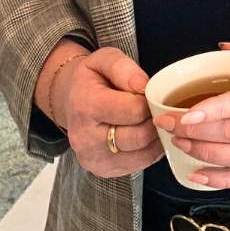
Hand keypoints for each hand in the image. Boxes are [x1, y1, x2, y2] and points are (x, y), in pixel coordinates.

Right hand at [43, 45, 161, 177]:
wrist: (72, 100)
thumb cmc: (93, 78)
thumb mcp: (104, 59)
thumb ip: (124, 67)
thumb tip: (142, 86)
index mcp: (86, 106)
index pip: (133, 111)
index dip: (150, 101)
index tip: (149, 94)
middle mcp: (85, 138)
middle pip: (139, 136)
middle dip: (155, 120)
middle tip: (156, 108)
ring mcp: (93, 159)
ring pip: (142, 154)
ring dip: (156, 137)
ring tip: (153, 120)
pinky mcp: (102, 170)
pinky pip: (139, 164)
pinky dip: (150, 150)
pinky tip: (147, 134)